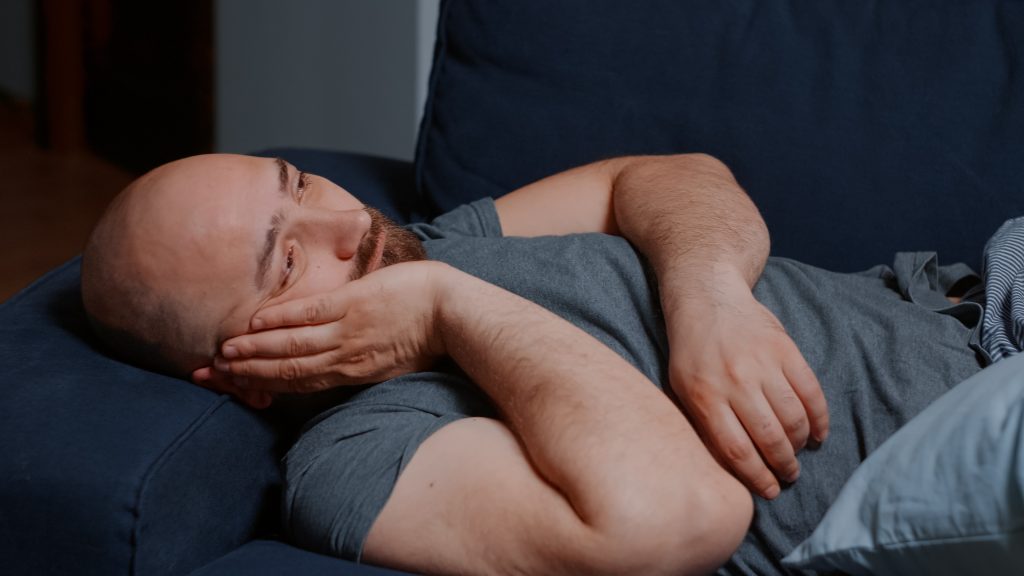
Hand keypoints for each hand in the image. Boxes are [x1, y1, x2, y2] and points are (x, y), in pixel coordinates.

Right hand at [197, 261, 448, 397]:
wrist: (457, 315)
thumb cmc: (430, 337)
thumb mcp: (392, 363)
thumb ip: (362, 363)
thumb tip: (341, 363)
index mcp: (353, 373)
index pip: (298, 383)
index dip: (263, 386)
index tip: (234, 387)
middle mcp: (345, 358)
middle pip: (286, 370)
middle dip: (247, 374)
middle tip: (212, 374)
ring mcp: (348, 331)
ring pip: (292, 346)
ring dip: (256, 350)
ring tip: (224, 353)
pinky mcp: (355, 304)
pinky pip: (310, 315)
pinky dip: (282, 320)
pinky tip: (256, 323)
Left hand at [665, 272, 828, 498]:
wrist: (707, 298)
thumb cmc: (692, 351)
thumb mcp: (683, 387)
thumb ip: (704, 423)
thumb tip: (733, 467)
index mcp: (705, 396)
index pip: (738, 451)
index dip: (758, 478)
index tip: (770, 491)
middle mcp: (735, 381)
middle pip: (769, 438)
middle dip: (783, 466)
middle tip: (789, 476)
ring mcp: (763, 364)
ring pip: (793, 419)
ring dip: (800, 445)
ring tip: (798, 455)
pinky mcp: (786, 350)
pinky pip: (811, 392)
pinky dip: (819, 418)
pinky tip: (817, 433)